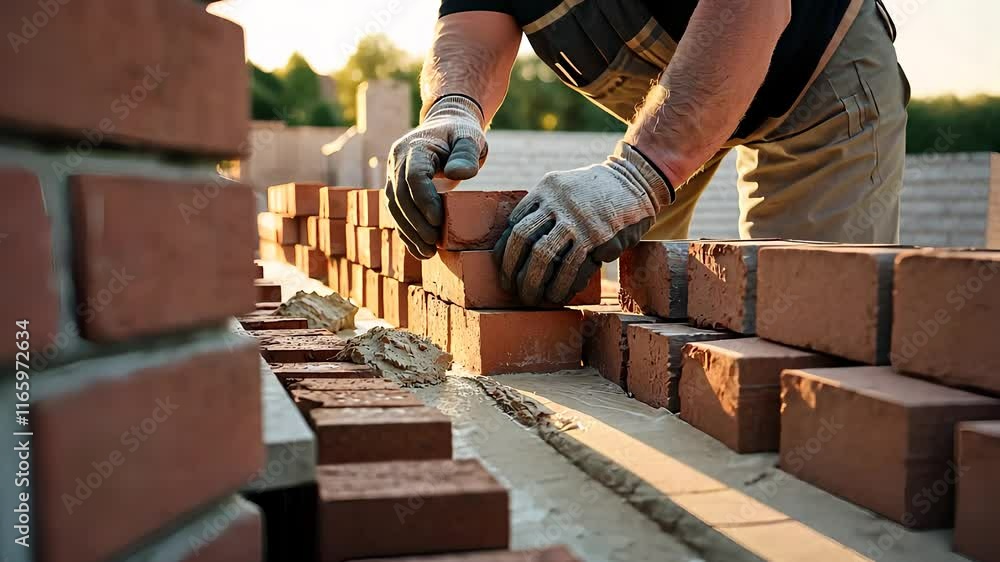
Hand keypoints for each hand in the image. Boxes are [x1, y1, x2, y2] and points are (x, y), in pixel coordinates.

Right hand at [385, 95, 486, 258]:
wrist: (446, 126)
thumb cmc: (461, 134)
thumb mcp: (471, 139)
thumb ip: (466, 154)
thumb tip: (458, 175)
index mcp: (414, 148)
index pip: (413, 177)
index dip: (424, 201)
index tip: (439, 221)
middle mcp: (397, 161)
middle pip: (400, 197)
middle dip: (416, 223)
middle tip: (434, 244)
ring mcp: (393, 175)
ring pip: (394, 208)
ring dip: (409, 233)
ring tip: (428, 253)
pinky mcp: (396, 188)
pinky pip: (397, 212)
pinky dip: (406, 232)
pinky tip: (419, 250)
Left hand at [493, 141, 674, 304]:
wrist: (637, 181)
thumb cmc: (597, 192)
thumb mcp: (565, 187)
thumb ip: (545, 208)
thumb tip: (522, 247)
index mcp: (547, 189)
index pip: (515, 222)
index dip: (505, 249)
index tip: (503, 268)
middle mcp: (558, 202)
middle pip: (523, 238)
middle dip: (512, 268)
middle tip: (510, 288)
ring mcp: (578, 220)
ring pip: (544, 255)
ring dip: (533, 282)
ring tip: (531, 298)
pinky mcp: (598, 237)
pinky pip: (572, 266)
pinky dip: (561, 286)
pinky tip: (557, 297)